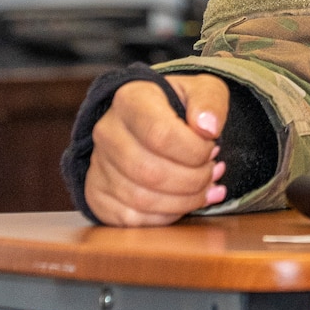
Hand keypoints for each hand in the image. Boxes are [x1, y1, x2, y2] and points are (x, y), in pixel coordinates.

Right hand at [85, 73, 230, 226]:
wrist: (150, 121)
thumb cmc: (180, 107)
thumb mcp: (203, 90)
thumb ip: (210, 102)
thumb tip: (209, 127)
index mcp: (130, 100)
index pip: (161, 135)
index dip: (195, 151)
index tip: (212, 149)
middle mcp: (106, 132)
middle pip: (151, 173)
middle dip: (194, 180)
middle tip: (213, 172)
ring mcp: (98, 165)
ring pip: (142, 200)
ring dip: (184, 201)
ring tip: (204, 187)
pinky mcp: (97, 194)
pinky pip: (131, 219)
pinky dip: (166, 216)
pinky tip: (184, 202)